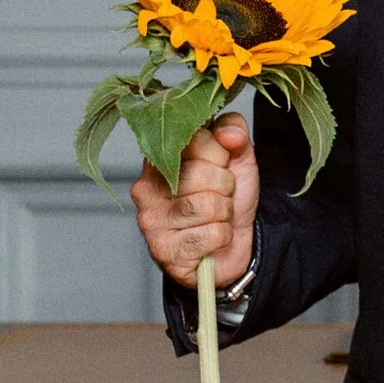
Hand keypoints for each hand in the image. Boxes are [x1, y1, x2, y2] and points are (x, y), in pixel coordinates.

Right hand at [132, 115, 256, 291]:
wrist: (230, 247)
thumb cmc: (226, 201)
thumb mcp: (237, 158)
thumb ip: (234, 132)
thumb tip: (229, 134)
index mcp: (159, 157)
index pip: (195, 140)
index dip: (220, 155)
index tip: (218, 166)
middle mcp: (146, 187)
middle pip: (200, 174)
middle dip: (225, 186)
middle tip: (219, 196)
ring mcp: (150, 220)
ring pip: (207, 206)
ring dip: (224, 213)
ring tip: (216, 217)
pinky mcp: (163, 250)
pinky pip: (211, 234)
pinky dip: (223, 236)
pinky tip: (211, 238)